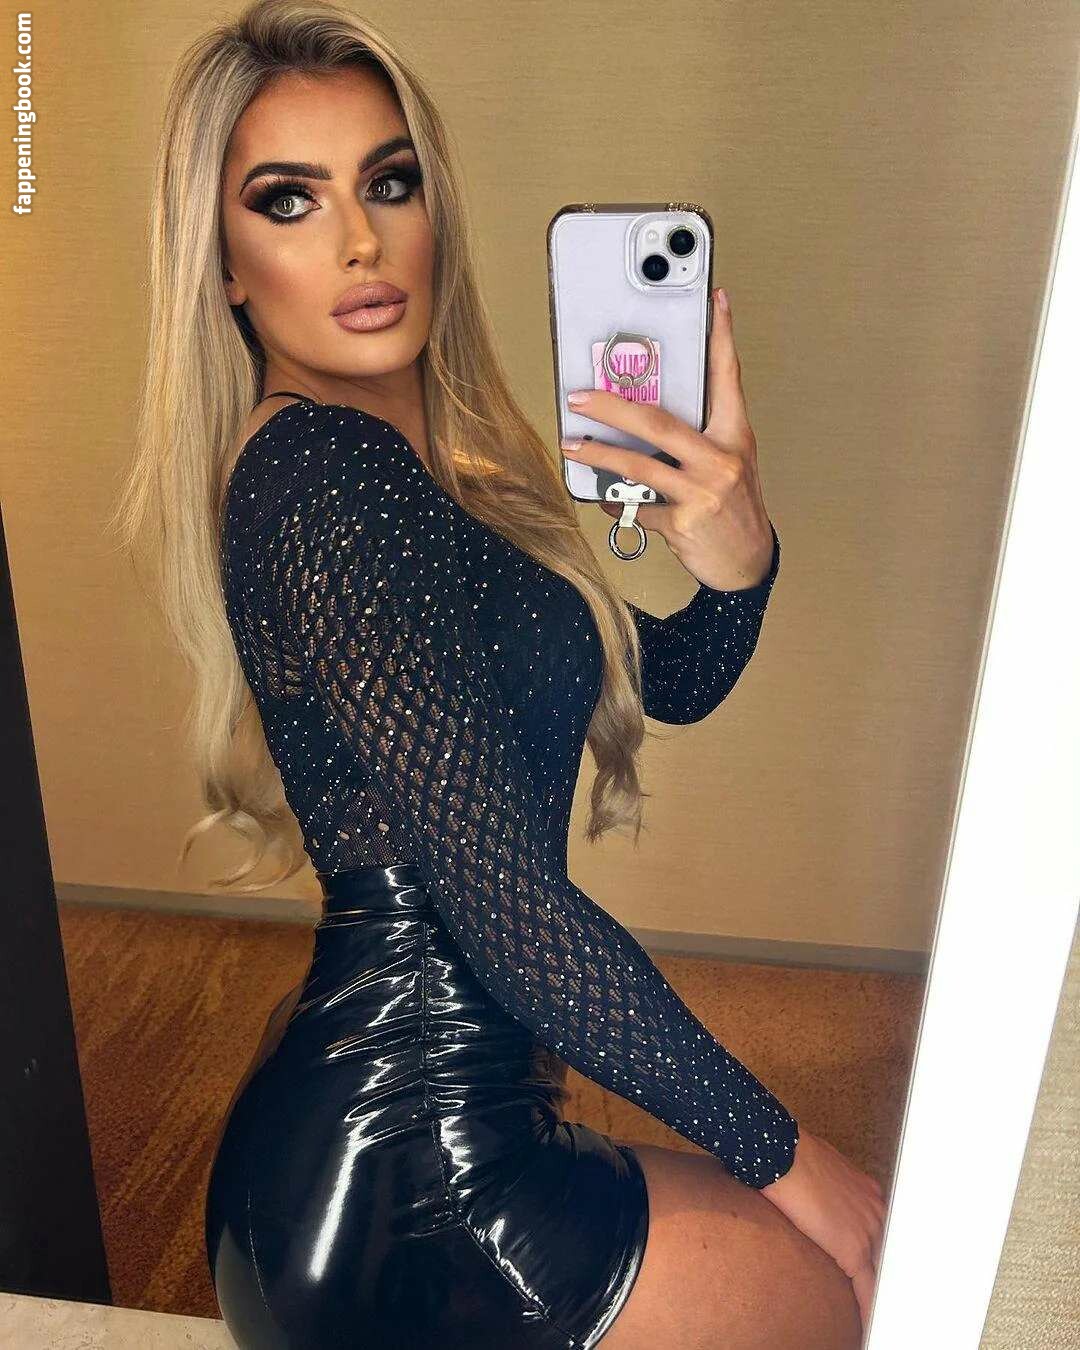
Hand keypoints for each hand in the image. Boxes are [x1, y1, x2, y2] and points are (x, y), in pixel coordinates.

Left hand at [560, 287, 775, 590]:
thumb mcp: (727, 464)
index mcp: (734, 436)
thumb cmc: (732, 508)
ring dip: (598, 454)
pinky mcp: (684, 522)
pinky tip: (608, 498)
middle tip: (580, 396)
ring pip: (638, 465)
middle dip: (612, 407)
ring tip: (573, 444)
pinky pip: (637, 505)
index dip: (721, 336)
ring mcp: (703, 492)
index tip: (715, 299)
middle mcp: (721, 460)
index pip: (728, 377)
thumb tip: (642, 418)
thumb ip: (697, 438)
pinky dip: (618, 502)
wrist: (747, 563)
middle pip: (658, 422)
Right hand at [760, 1127, 886, 1336]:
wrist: (784, 1156)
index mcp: (870, 1193)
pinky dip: (868, 1307)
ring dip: (877, 1292)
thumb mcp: (823, 1168)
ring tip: (879, 1311)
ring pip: (880, 1272)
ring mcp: (868, 1232)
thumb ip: (833, 1188)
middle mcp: (876, 1212)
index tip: (877, 1265)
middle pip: (886, 1253)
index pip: (880, 1231)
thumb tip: (820, 1195)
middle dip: (885, 1274)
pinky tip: (869, 1321)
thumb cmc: (793, 1155)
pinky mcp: (853, 1251)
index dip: (878, 1250)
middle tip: (890, 1297)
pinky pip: (866, 1287)